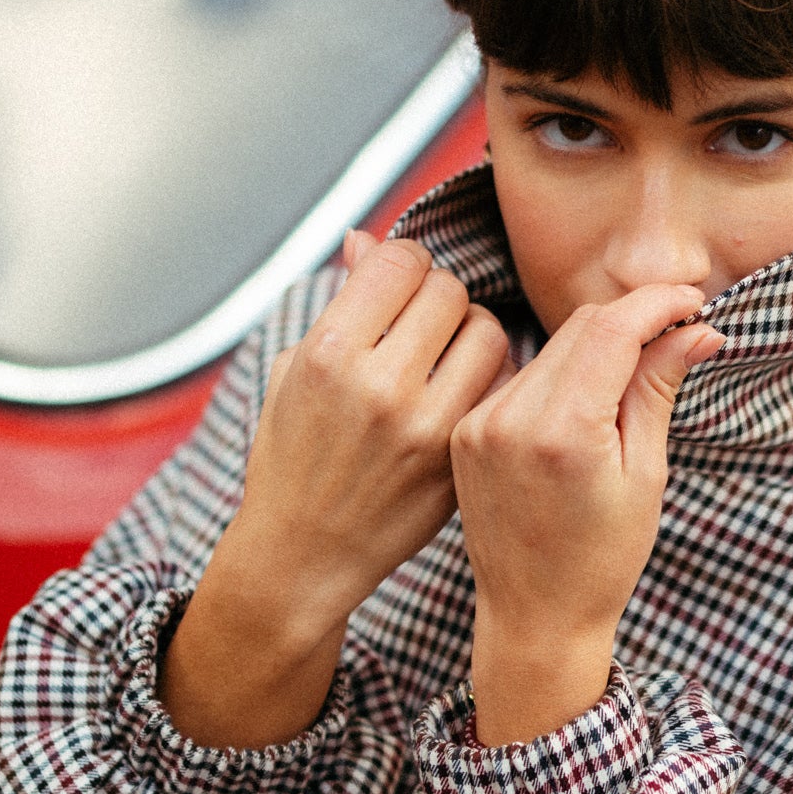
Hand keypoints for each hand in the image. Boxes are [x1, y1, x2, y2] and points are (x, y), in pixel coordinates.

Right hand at [162, 229, 507, 746]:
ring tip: (447, 356)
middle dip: (438, 298)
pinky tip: (462, 392)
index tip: (398, 286)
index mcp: (327, 354)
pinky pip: (500, 387)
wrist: (303, 553)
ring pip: (487, 333)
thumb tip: (368, 240)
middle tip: (423, 324)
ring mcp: (424, 428)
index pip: (399, 261)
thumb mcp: (294, 372)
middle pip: (448, 291)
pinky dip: (488, 379)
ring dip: (471, 334)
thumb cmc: (293, 454)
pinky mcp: (458, 460)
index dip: (403, 265)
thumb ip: (339, 303)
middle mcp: (378, 387)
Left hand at [452, 287, 723, 744]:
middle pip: (580, 328)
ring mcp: (480, 424)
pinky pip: (521, 378)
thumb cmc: (601, 560)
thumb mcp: (644, 475)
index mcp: (563, 433)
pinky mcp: (465, 432)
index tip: (693, 303)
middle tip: (677, 329)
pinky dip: (560, 374)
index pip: (612, 329)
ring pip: (549, 348)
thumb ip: (658, 390)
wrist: (534, 619)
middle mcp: (511, 419)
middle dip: (632, 318)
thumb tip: (697, 330)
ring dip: (597, 344)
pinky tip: (587, 399)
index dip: (658, 304)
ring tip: (637, 368)